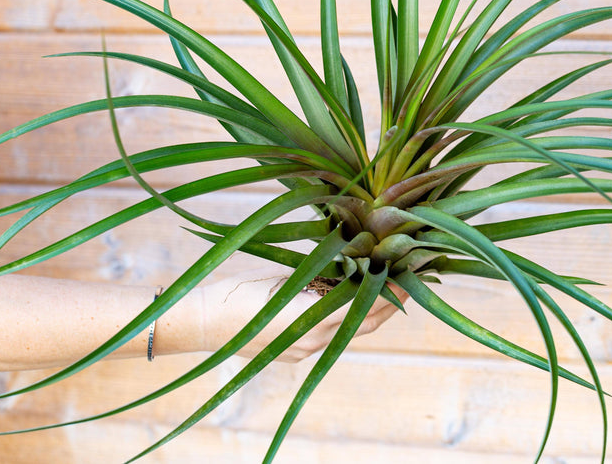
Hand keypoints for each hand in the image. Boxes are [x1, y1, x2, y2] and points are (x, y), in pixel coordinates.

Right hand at [200, 268, 406, 361]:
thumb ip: (318, 271)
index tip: (408, 275)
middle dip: (388, 304)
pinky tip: (347, 302)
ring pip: (348, 331)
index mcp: (313, 316)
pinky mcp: (295, 353)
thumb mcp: (282, 273)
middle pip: (364, 322)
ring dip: (366, 312)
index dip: (391, 292)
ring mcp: (305, 350)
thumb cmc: (239, 290)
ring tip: (382, 289)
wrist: (203, 324)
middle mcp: (315, 338)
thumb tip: (350, 257)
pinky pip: (329, 336)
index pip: (366, 305)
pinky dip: (343, 319)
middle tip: (407, 282)